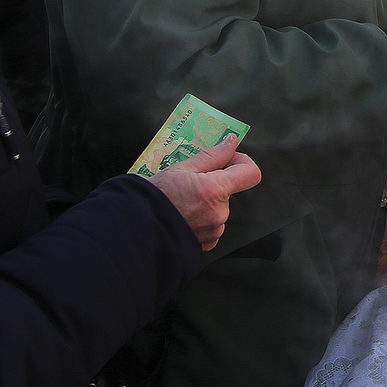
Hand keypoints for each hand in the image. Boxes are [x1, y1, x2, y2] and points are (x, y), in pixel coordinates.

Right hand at [146, 133, 261, 250]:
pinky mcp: (207, 244)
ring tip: (181, 201)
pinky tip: (182, 216)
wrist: (135, 231)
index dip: (241, 163)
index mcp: (215, 190)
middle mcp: (219, 213)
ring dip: (205, 202)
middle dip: (213, 183)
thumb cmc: (154, 198)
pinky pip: (212, 225)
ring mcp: (214, 231)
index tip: (225, 160)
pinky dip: (201, 219)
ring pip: (219, 208)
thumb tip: (231, 142)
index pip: (250, 173)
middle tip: (188, 182)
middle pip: (229, 190)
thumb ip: (212, 155)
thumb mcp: (180, 168)